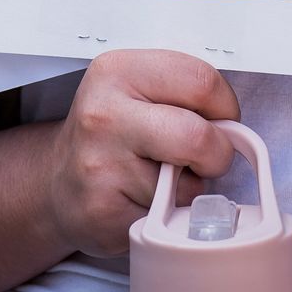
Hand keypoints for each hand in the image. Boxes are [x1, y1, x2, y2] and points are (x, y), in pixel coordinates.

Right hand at [40, 49, 241, 258]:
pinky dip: (167, 216)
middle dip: (216, 153)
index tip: (215, 119)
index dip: (224, 107)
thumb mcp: (136, 91)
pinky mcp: (105, 212)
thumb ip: (183, 95)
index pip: (202, 81)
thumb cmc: (109, 137)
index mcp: (116, 72)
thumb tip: (232, 125)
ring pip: (189, 186)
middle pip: (200, 136)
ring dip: (188, 189)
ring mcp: (101, 166)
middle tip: (200, 157)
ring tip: (159, 179)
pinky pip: (168, 219)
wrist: (59, 184)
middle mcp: (103, 114)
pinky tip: (143, 201)